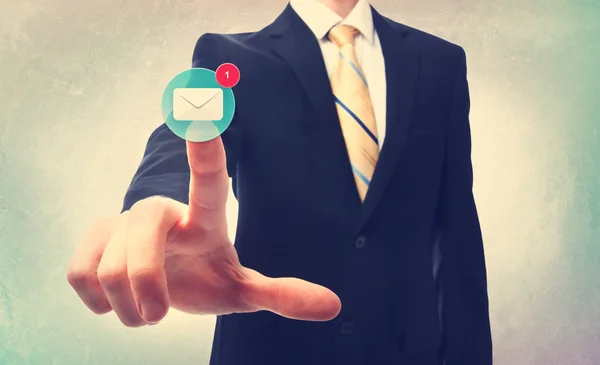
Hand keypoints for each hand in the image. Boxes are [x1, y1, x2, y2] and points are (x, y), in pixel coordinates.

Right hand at [67, 137, 340, 326]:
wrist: (163, 283)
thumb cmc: (207, 276)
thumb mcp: (242, 289)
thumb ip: (282, 294)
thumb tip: (335, 305)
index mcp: (206, 217)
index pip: (210, 179)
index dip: (207, 149)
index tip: (206, 107)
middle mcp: (163, 210)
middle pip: (143, 249)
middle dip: (149, 292)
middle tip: (160, 314)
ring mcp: (124, 219)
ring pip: (109, 272)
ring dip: (129, 309)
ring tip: (144, 306)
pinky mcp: (92, 236)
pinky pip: (81, 276)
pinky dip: (100, 302)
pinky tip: (114, 296)